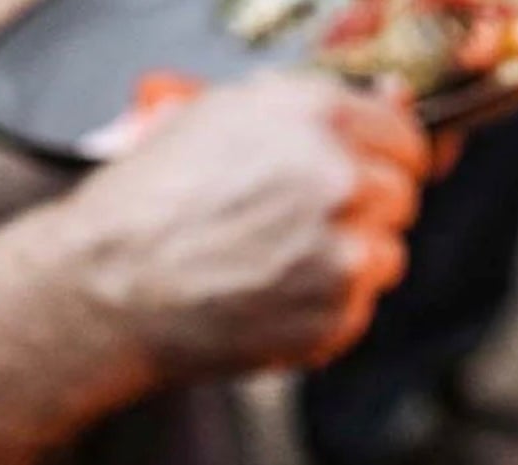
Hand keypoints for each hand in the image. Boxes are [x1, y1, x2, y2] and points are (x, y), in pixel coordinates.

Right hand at [53, 72, 429, 378]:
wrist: (115, 282)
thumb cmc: (156, 198)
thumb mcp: (223, 118)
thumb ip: (311, 112)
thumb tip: (396, 101)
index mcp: (311, 114)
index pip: (403, 135)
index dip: (386, 157)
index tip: (370, 172)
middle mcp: (336, 176)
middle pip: (402, 196)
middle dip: (367, 210)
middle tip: (308, 225)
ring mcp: (343, 248)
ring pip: (388, 254)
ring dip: (353, 262)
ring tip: (285, 261)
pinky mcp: (340, 310)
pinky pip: (363, 305)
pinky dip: (332, 306)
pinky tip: (278, 295)